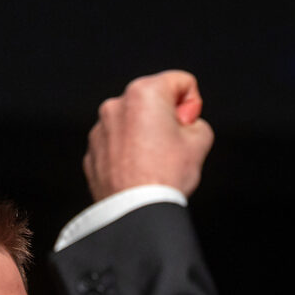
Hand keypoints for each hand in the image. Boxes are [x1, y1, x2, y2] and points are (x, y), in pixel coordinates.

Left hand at [85, 70, 213, 200]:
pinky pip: (117, 143)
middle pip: (153, 100)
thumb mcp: (201, 142)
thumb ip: (197, 122)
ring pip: (132, 122)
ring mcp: (101, 128)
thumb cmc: (165, 177)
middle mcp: (117, 104)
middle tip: (174, 146)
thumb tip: (186, 125)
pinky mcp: (93, 151)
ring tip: (155, 162)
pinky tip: (139, 171)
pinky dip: (128, 152)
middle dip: (166, 118)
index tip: (189, 126)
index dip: (192, 104)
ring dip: (145, 135)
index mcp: (145, 93)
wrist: (136, 212)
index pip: (181, 81)